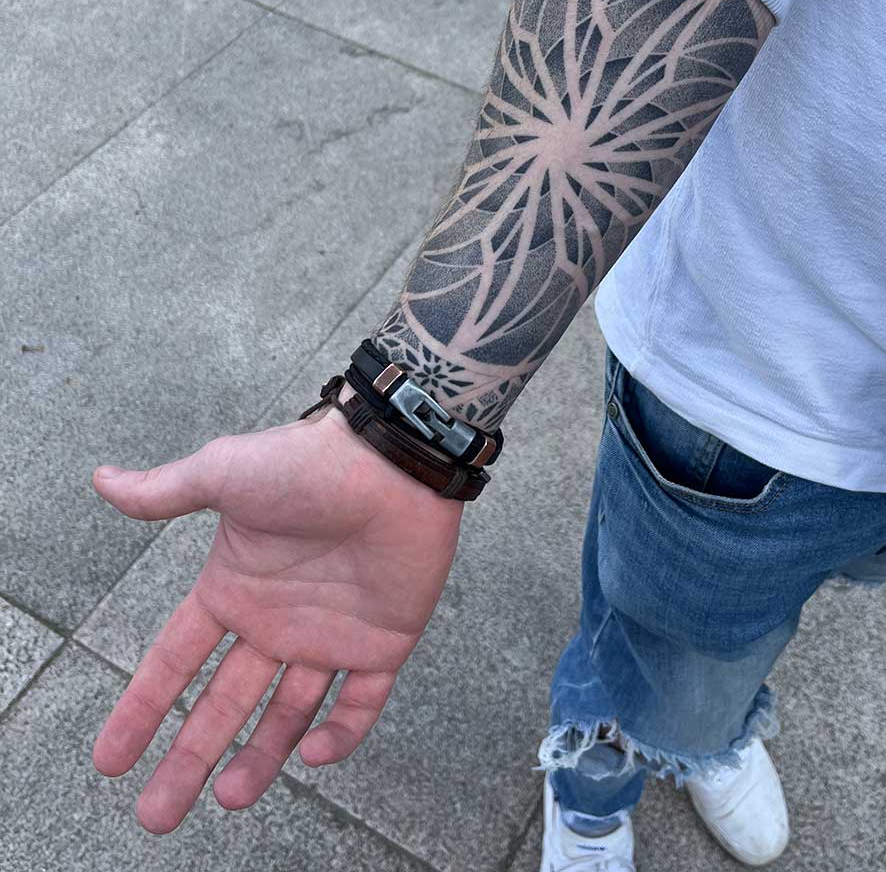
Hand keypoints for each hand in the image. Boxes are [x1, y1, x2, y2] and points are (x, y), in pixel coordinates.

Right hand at [91, 390, 461, 833]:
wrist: (394, 460)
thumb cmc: (308, 462)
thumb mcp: (224, 474)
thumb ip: (166, 492)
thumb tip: (102, 480)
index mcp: (235, 588)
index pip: (176, 660)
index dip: (142, 708)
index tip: (110, 760)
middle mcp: (276, 620)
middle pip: (223, 704)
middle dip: (190, 758)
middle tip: (156, 815)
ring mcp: (329, 635)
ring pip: (287, 714)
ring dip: (259, 759)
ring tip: (228, 798)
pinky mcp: (382, 642)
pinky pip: (360, 704)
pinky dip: (340, 735)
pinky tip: (310, 753)